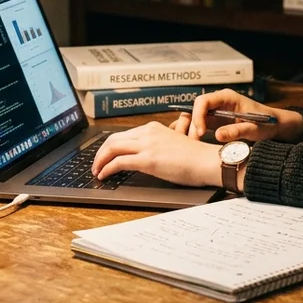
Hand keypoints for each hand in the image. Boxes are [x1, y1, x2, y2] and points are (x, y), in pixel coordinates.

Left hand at [91, 122, 221, 187]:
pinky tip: (104, 175)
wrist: (206, 161)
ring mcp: (147, 145)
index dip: (110, 146)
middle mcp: (147, 133)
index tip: (105, 155)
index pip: (124, 135)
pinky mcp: (148, 159)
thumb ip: (158, 144)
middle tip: (96, 164)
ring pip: (112, 148)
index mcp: (153, 128)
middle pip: (113, 139)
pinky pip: (119, 162)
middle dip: (100, 152)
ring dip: (100, 160)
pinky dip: (107, 168)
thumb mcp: (173, 143)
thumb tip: (147, 154)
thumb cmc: (195, 156)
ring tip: (97, 171)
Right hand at [169, 89, 302, 143]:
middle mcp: (220, 102)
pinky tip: (195, 143)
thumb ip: (236, 131)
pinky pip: (203, 124)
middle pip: (197, 109)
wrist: (276, 126)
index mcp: (228, 97)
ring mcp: (218, 111)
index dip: (198, 115)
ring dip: (194, 130)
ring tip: (195, 145)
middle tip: (195, 142)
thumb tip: (217, 135)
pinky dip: (198, 132)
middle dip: (194, 124)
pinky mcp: (218, 121)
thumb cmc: (267, 124)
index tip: (200, 132)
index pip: (203, 101)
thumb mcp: (253, 128)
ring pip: (198, 117)